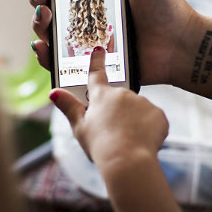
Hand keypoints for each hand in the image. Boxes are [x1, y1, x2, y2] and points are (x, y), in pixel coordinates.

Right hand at [18, 0, 203, 88]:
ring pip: (48, 29)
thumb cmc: (166, 7)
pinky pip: (59, 59)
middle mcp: (87, 10)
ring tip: (45, 17)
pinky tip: (43, 47)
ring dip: (38, 22)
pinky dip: (45, 54)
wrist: (180, 47)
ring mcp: (86, 36)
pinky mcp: (89, 61)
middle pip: (47, 1)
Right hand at [49, 47, 168, 172]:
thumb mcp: (80, 128)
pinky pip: (153, 120)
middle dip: (118, 113)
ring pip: (137, 111)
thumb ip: (69, 107)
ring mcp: (142, 102)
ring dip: (134, 122)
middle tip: (113, 134)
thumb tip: (53, 92)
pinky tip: (142, 142)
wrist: (128, 161)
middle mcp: (123, 93)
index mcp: (101, 96)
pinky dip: (149, 130)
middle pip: (119, 100)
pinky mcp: (158, 114)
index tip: (98, 50)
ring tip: (128, 141)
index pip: (97, 74)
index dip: (96, 61)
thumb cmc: (100, 147)